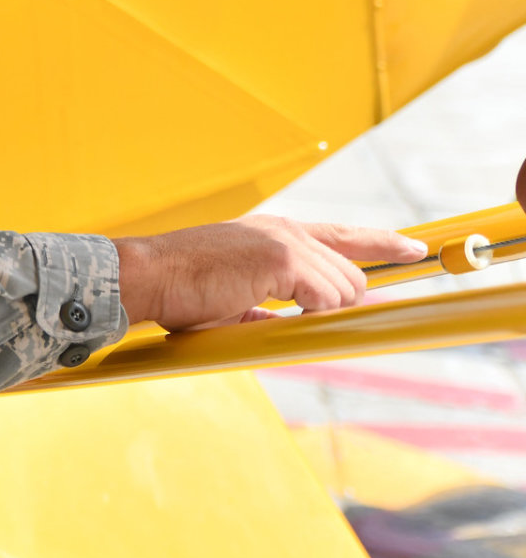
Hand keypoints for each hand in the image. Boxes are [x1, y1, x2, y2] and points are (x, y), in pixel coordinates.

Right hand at [115, 215, 427, 330]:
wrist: (146, 276)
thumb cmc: (178, 289)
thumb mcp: (232, 292)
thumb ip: (268, 302)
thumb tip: (293, 326)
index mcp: (272, 233)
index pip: (341, 234)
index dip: (381, 243)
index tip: (412, 249)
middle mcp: (283, 230)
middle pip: (351, 271)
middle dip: (343, 303)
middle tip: (314, 320)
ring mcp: (284, 242)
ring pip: (343, 287)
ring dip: (322, 313)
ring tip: (276, 317)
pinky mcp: (281, 260)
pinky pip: (325, 298)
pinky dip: (313, 315)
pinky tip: (281, 315)